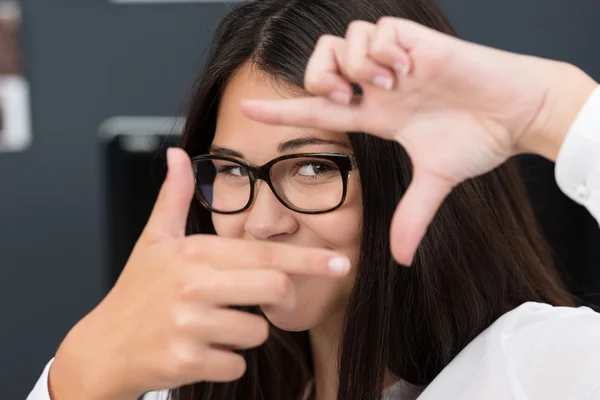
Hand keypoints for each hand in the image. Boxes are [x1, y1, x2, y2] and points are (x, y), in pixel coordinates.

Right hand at [48, 148, 349, 399]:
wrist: (104, 347)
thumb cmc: (136, 291)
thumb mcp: (153, 239)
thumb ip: (174, 196)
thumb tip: (176, 153)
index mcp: (195, 252)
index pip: (265, 253)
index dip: (308, 259)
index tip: (339, 262)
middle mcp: (194, 284)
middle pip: (275, 289)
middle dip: (277, 299)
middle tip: (258, 303)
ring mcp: (190, 324)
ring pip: (258, 332)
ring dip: (245, 334)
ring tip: (213, 324)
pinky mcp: (187, 360)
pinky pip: (237, 363)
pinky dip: (226, 361)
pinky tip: (199, 349)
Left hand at [239, 17, 596, 264]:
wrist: (517, 113)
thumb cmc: (479, 139)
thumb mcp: (436, 182)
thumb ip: (412, 216)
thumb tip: (402, 260)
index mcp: (375, 114)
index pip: (316, 108)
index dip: (281, 110)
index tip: (245, 110)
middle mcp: (377, 85)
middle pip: (320, 62)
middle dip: (320, 78)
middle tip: (348, 97)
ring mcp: (394, 61)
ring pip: (343, 41)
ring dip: (357, 66)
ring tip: (389, 86)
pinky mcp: (415, 41)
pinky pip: (377, 30)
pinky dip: (384, 51)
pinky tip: (407, 69)